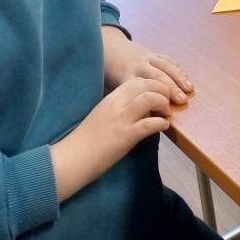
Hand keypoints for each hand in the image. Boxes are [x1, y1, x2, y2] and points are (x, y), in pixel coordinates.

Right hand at [50, 77, 170, 201]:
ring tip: (165, 113)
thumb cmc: (86, 140)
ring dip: (163, 104)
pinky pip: (150, 123)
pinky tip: (164, 126)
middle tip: (167, 102)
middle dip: (162, 90)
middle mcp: (117, 104)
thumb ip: (119, 108)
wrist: (72, 158)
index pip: (137, 81)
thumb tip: (139, 108)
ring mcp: (122, 119)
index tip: (157, 94)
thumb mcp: (103, 115)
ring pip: (150, 99)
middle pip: (147, 85)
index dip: (152, 85)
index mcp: (111, 98)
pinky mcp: (126, 135)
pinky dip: (161, 123)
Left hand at [102, 26, 192, 103]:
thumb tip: (138, 116)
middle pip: (156, 77)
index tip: (163, 112)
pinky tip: (185, 76)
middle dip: (170, 88)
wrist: (106, 46)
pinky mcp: (151, 53)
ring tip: (189, 88)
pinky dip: (177, 67)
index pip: (140, 89)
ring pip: (164, 66)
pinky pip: (166, 59)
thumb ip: (123, 99)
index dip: (152, 100)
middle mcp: (137, 66)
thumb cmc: (106, 73)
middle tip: (182, 101)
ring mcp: (145, 58)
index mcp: (124, 76)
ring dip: (178, 77)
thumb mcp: (107, 87)